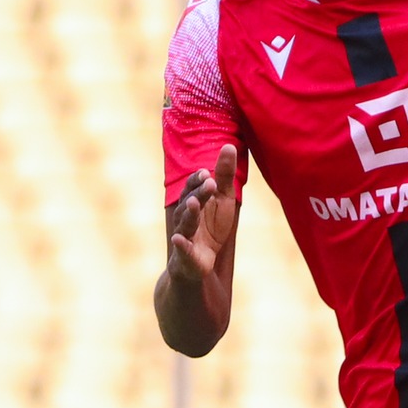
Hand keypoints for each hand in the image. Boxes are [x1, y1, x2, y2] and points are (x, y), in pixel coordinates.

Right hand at [167, 144, 239, 287]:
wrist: (200, 262)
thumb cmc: (211, 226)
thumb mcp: (223, 200)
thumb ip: (224, 176)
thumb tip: (229, 145)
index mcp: (194, 200)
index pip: (194, 187)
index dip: (199, 180)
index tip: (207, 171)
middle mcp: (186, 215)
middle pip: (190, 201)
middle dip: (199, 192)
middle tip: (208, 182)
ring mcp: (185, 235)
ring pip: (185, 222)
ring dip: (189, 213)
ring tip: (194, 203)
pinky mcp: (187, 255)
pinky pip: (183, 249)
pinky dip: (181, 244)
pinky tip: (178, 239)